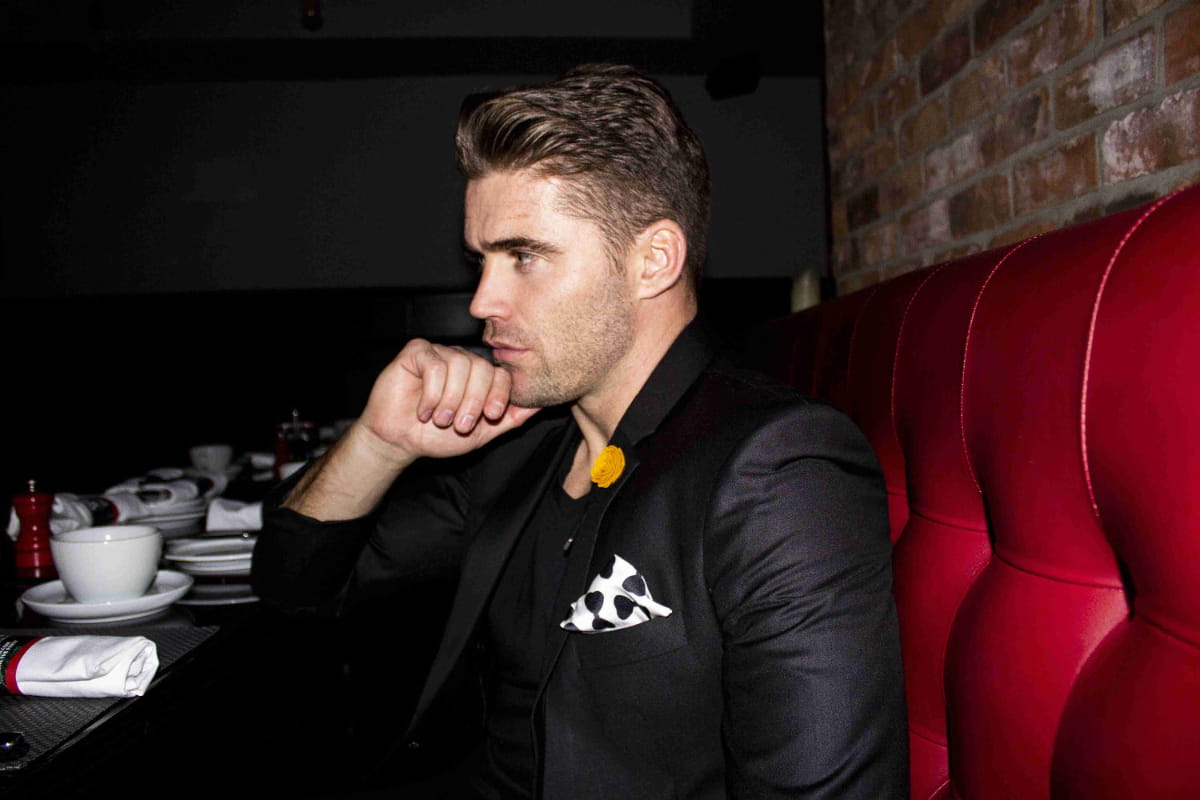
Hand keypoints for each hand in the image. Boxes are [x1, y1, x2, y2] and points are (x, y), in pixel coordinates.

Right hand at [358, 338, 539, 463]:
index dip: (499, 394)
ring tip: (440, 419)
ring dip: (450, 399)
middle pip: (482, 367)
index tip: (491, 416)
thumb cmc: (438, 436)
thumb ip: (510, 418)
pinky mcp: (417, 351)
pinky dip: (431, 392)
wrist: (400, 441)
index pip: (501, 374)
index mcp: (479, 376)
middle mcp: (462, 360)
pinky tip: (423, 409)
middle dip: (474, 400)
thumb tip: (541, 405)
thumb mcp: (482, 433)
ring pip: (459, 364)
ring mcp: (439, 353)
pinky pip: (435, 364)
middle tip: (460, 424)